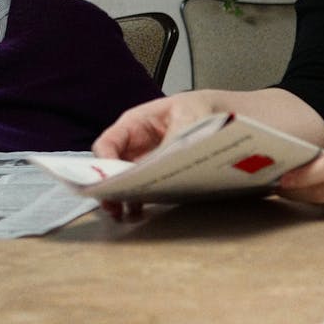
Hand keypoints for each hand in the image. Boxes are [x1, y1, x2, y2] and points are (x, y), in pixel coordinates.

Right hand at [91, 91, 221, 219]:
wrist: (219, 115)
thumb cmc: (198, 110)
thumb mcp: (187, 120)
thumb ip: (172, 143)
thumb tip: (160, 165)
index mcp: (134, 124)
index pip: (108, 144)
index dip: (104, 163)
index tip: (111, 181)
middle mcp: (133, 143)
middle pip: (110, 166)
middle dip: (109, 185)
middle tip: (112, 204)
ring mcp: (142, 159)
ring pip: (122, 179)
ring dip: (120, 196)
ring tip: (121, 213)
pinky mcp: (154, 173)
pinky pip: (139, 187)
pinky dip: (136, 199)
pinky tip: (137, 210)